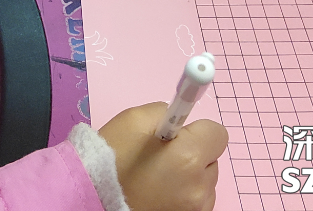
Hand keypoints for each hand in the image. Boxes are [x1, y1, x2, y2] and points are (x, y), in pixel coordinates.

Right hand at [98, 102, 226, 210]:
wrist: (94, 198)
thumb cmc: (112, 158)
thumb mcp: (134, 119)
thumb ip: (165, 112)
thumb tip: (179, 117)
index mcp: (190, 156)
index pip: (217, 133)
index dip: (196, 130)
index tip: (177, 135)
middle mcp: (200, 186)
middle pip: (211, 158)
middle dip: (193, 152)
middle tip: (162, 156)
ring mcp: (197, 208)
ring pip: (205, 181)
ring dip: (190, 175)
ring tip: (158, 177)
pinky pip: (198, 200)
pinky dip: (184, 194)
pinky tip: (161, 193)